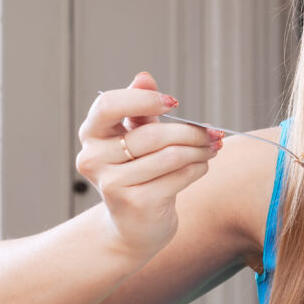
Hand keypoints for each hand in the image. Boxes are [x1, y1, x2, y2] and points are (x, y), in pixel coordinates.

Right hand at [75, 71, 222, 255]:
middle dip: (190, 131)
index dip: (143, 100)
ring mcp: (112, 184)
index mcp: (91, 134)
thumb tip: (144, 77)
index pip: (108, 105)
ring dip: (199, 150)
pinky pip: (179, 176)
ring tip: (213, 147)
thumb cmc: (137, 172)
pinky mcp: (136, 203)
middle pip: (151, 134)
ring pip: (170, 156)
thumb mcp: (136, 137)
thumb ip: (139, 108)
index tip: (174, 102)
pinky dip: (198, 168)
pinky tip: (202, 166)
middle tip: (213, 131)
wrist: (133, 226)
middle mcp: (93, 159)